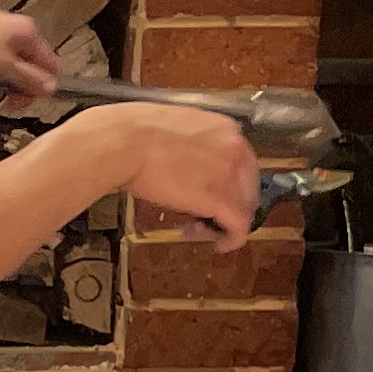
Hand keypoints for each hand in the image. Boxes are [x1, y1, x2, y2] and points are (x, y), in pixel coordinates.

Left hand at [0, 0, 57, 101]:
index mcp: (28, 34)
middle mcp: (16, 34)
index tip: (18, 102)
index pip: (50, 66)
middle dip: (9, 91)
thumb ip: (29, 79)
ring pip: (5, 74)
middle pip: (26, 73)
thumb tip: (54, 88)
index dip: (38, 88)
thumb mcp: (2, 65)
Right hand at [91, 105, 259, 249]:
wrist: (125, 142)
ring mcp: (230, 174)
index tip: (210, 193)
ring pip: (245, 207)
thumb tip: (186, 158)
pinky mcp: (219, 199)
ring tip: (198, 229)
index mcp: (225, 128)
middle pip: (248, 186)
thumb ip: (192, 141)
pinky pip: (239, 226)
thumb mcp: (176, 126)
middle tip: (203, 216)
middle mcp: (235, 148)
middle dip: (228, 204)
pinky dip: (233, 239)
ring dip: (224, 222)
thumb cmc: (135, 132)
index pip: (242, 162)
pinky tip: (220, 245)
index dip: (228, 183)